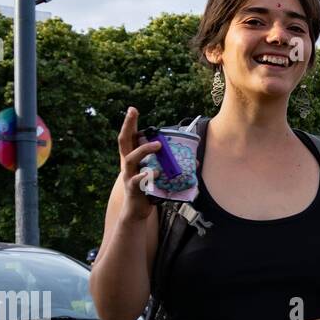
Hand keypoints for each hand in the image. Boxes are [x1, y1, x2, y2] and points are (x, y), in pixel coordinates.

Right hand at [116, 107, 161, 221]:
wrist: (138, 210)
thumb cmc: (149, 188)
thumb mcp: (158, 173)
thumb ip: (171, 165)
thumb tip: (195, 162)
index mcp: (133, 157)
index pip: (130, 137)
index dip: (130, 123)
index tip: (132, 109)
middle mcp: (127, 164)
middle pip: (123, 142)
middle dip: (127, 126)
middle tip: (133, 113)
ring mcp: (128, 175)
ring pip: (130, 159)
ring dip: (143, 150)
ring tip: (158, 145)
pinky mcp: (133, 188)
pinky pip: (137, 181)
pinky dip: (146, 176)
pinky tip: (154, 173)